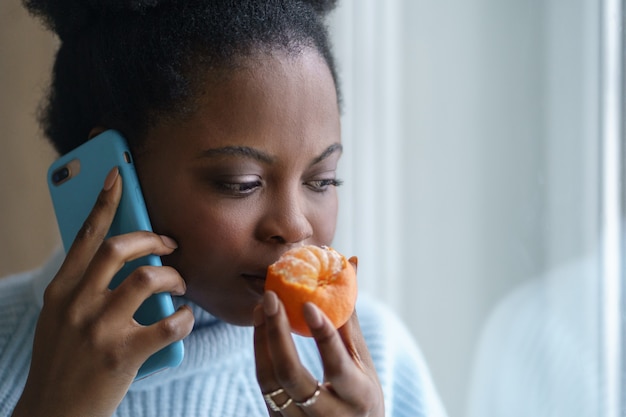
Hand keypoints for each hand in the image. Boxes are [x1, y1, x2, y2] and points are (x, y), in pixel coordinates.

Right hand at [13, 168, 194, 416]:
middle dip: (152, 238)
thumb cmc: (62, 362)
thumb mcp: (59, 319)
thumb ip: (82, 288)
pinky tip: (185, 318)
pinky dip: (185, 318)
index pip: (84, 237)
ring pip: (148, 279)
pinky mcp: (123, 355)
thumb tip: (118, 257)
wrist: (52, 413)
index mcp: (61, 292)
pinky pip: (169, 323)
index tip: (119, 177)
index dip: (104, 203)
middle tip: (169, 244)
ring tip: (180, 285)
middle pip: (118, 248)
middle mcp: (77, 305)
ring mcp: (99, 330)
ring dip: (173, 277)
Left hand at [253, 266, 384, 415]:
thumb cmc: (361, 393)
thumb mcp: (363, 362)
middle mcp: (330, 415)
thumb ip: (350, 318)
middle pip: (292, 376)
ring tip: (260, 309)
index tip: (307, 302)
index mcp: (359, 396)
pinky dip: (261, 355)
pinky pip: (265, 388)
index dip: (322, 334)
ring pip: (271, 383)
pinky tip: (261, 330)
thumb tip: (352, 263)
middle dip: (277, 335)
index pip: (337, 364)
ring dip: (262, 342)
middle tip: (269, 298)